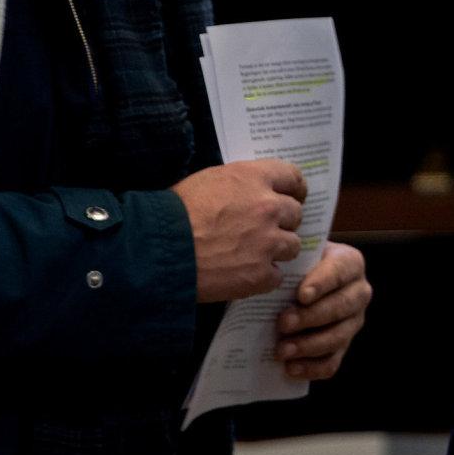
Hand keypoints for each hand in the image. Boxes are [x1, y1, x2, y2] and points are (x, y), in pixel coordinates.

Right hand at [171, 159, 306, 302]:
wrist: (158, 249)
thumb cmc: (175, 212)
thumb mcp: (209, 180)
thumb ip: (240, 184)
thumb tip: (254, 191)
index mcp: (255, 178)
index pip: (293, 178)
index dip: (294, 189)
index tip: (293, 197)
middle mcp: (268, 207)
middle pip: (295, 213)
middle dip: (283, 221)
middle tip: (265, 230)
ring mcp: (268, 242)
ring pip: (292, 245)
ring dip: (277, 250)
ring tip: (252, 254)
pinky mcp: (261, 274)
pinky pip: (276, 275)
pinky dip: (263, 276)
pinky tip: (243, 274)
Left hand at [276, 241, 370, 380]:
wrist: (301, 282)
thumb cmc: (298, 266)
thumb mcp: (298, 258)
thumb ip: (291, 264)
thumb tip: (267, 276)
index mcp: (351, 264)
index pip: (340, 272)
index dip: (322, 284)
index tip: (301, 295)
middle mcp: (358, 293)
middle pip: (341, 307)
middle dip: (311, 317)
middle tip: (283, 323)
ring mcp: (353, 322)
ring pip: (338, 337)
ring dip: (309, 345)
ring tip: (282, 350)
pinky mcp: (342, 347)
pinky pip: (332, 363)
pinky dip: (311, 368)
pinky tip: (290, 368)